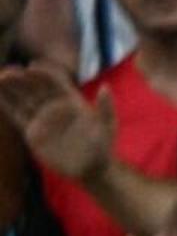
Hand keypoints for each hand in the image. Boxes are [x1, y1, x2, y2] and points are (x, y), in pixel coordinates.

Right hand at [0, 66, 110, 187]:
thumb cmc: (104, 147)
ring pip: (22, 99)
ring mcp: (42, 118)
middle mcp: (54, 106)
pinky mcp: (32, 132)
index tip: (32, 67)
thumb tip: (106, 88)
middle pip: (34, 87)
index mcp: (71, 100)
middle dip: (21, 78)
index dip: (44, 72)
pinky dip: (5, 105)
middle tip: (9, 72)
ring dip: (9, 88)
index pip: (55, 81)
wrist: (93, 169)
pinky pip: (16, 115)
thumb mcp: (108, 127)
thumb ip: (106, 108)